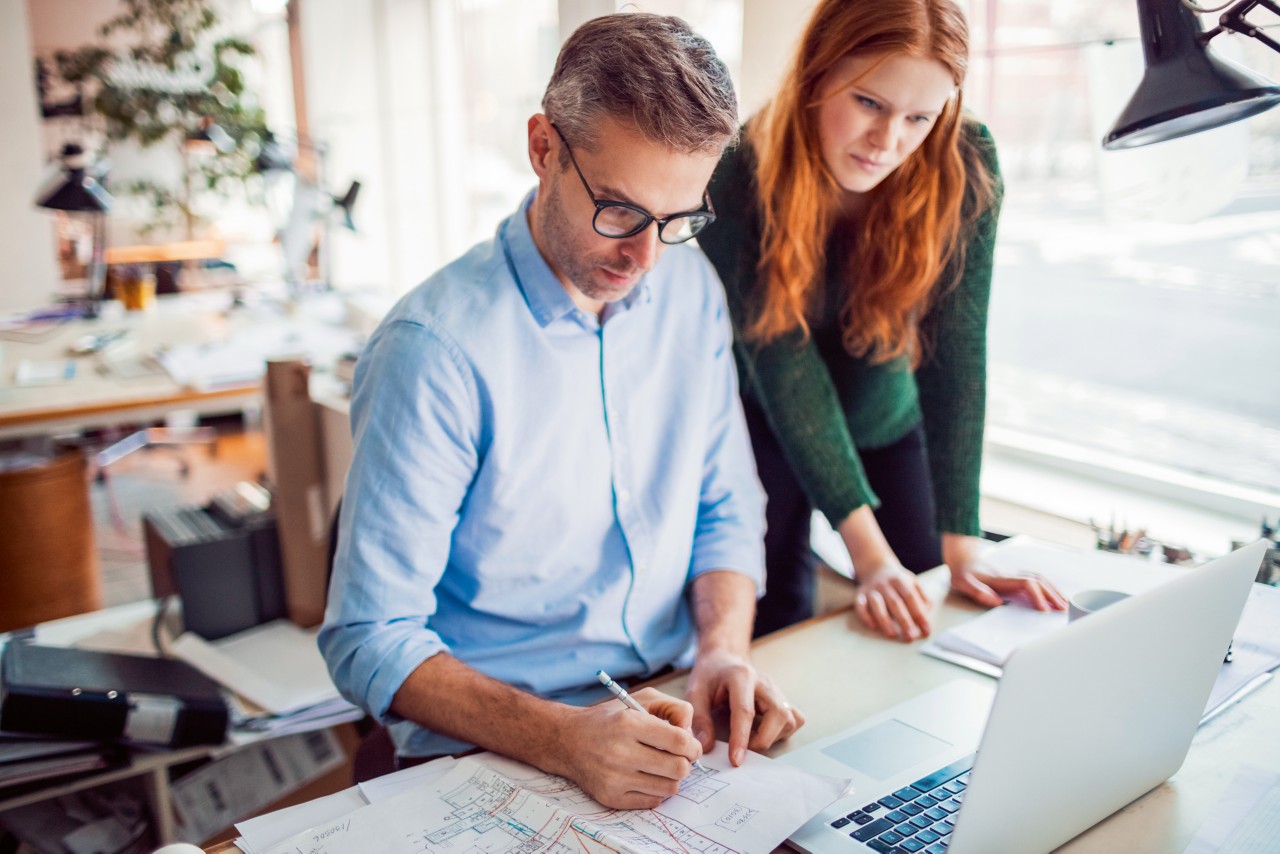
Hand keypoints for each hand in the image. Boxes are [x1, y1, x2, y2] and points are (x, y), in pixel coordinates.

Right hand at [556, 688, 702, 808]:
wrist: (569, 741)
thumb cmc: (611, 719)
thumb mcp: (641, 699)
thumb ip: (674, 709)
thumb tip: (692, 736)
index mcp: (628, 724)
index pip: (680, 742)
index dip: (692, 746)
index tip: (690, 746)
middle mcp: (620, 752)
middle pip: (678, 769)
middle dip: (684, 762)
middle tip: (676, 757)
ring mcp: (615, 778)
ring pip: (669, 788)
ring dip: (671, 777)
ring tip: (660, 766)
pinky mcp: (611, 798)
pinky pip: (653, 802)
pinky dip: (655, 790)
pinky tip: (645, 776)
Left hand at [685, 649, 804, 765]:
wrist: (724, 659)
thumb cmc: (710, 675)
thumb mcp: (695, 692)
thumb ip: (700, 719)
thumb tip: (706, 746)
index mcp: (741, 676)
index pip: (745, 711)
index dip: (741, 738)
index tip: (735, 760)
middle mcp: (764, 682)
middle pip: (778, 714)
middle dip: (762, 740)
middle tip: (742, 749)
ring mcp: (776, 690)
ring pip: (789, 719)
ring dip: (772, 736)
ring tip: (750, 738)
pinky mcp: (782, 698)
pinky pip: (794, 718)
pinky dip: (782, 731)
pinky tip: (764, 731)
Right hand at [854, 561, 933, 640]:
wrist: (875, 567)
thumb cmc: (898, 581)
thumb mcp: (912, 582)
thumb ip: (922, 597)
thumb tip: (926, 614)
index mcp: (900, 580)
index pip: (911, 598)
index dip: (919, 615)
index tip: (926, 630)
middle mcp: (885, 584)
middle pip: (895, 603)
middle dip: (904, 621)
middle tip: (911, 637)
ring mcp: (871, 589)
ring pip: (877, 604)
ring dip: (884, 620)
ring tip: (892, 634)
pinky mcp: (860, 595)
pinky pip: (860, 606)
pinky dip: (865, 616)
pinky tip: (873, 626)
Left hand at [941, 533, 1067, 611]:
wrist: (963, 558)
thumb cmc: (963, 573)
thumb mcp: (964, 583)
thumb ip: (978, 592)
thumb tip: (997, 602)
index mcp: (1002, 578)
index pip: (1027, 585)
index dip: (1037, 597)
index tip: (1045, 611)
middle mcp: (1013, 574)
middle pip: (1039, 582)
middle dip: (1053, 596)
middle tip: (1064, 611)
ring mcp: (1016, 574)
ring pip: (1040, 580)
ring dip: (1054, 591)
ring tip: (1065, 605)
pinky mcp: (1016, 575)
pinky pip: (1037, 580)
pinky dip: (1049, 587)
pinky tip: (1054, 595)